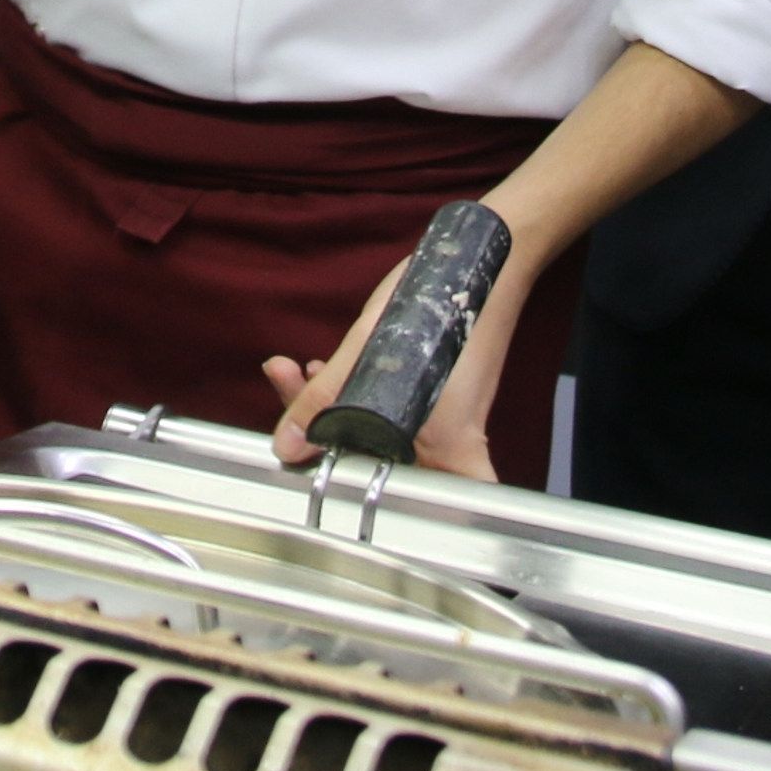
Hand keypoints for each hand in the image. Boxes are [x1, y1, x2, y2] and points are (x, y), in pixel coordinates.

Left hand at [264, 263, 535, 483]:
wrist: (485, 260)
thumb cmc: (445, 299)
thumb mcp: (370, 346)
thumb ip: (325, 399)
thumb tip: (286, 444)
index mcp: (452, 450)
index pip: (416, 511)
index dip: (365, 510)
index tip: (316, 496)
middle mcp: (449, 450)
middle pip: (377, 472)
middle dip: (322, 442)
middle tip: (286, 417)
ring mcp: (436, 427)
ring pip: (370, 440)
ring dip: (326, 413)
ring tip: (292, 376)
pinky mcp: (423, 404)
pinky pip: (376, 414)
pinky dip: (344, 397)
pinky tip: (318, 372)